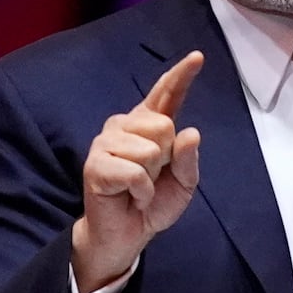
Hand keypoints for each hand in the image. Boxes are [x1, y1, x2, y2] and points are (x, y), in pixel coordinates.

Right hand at [71, 51, 203, 292]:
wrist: (127, 234)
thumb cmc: (153, 203)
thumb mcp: (184, 183)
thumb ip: (189, 159)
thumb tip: (190, 133)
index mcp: (149, 125)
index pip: (166, 95)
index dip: (181, 76)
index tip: (197, 57)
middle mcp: (125, 125)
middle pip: (163, 126)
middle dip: (166, 158)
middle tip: (152, 177)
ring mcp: (106, 142)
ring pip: (150, 150)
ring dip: (151, 178)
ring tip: (138, 188)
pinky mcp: (95, 164)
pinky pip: (135, 172)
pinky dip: (140, 191)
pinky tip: (131, 196)